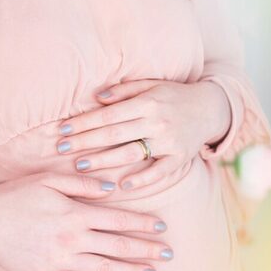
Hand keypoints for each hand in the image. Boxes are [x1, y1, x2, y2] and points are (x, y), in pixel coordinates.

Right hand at [0, 171, 173, 270]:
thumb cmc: (18, 194)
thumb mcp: (51, 179)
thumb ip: (83, 182)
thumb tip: (112, 188)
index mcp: (75, 212)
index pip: (117, 219)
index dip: (142, 223)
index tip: (162, 226)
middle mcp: (71, 238)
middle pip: (116, 246)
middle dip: (145, 250)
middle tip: (168, 255)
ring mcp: (59, 260)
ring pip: (101, 269)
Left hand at [56, 79, 231, 191]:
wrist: (209, 109)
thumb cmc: (173, 95)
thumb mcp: (151, 85)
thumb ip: (124, 91)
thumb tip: (96, 98)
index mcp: (147, 101)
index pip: (109, 114)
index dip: (84, 122)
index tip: (63, 129)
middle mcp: (157, 121)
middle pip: (115, 134)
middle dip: (85, 142)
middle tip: (61, 149)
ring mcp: (169, 142)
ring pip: (131, 153)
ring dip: (104, 161)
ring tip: (81, 165)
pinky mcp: (180, 159)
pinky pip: (158, 172)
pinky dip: (141, 180)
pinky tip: (121, 185)